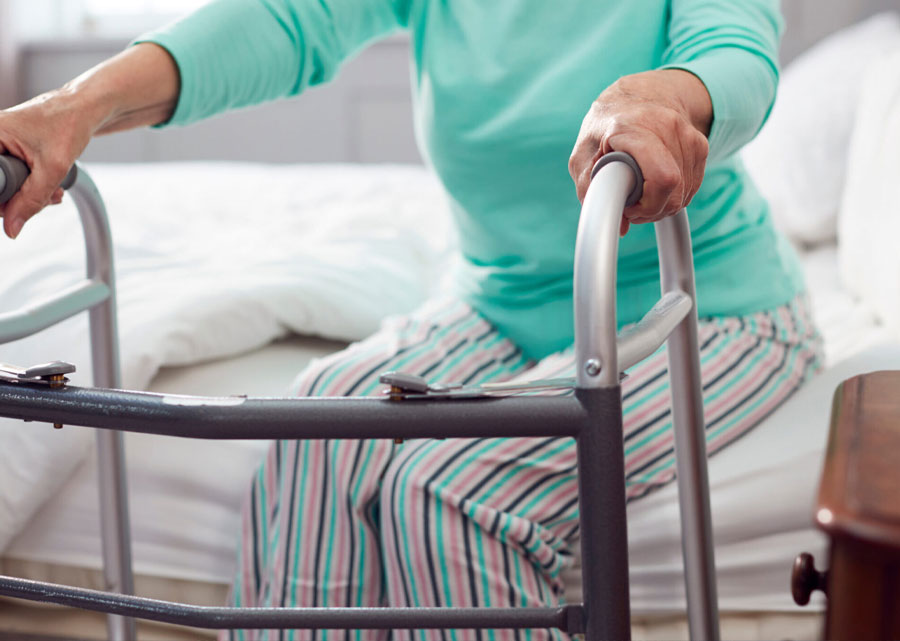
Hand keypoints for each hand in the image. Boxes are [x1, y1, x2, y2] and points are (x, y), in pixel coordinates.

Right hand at [0, 43, 179, 238]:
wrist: (86, 108)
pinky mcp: (11, 149)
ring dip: (30, 195)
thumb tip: (11, 229)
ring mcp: (1, 143)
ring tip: (54, 192)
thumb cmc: (69, 124)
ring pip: (7, 184)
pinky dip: (33, 186)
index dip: (3, 201)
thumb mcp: (52, 169)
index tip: (19, 208)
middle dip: (20, 199)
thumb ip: (31, 201)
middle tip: (45, 200)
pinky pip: (15, 176)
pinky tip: (51, 187)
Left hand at [568, 69, 711, 235]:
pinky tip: (655, 185)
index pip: (662, 179)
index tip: (626, 206)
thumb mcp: (582, 155)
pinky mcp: (701, 145)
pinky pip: (692, 188)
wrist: (638, 94)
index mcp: (633, 127)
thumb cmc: (605, 126)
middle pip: (674, 192)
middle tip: (631, 205)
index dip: (644, 206)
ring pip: (684, 194)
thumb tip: (621, 225)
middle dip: (651, 210)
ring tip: (640, 193)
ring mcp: (688, 135)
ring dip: (662, 205)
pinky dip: (674, 196)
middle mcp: (666, 126)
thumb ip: (590, 190)